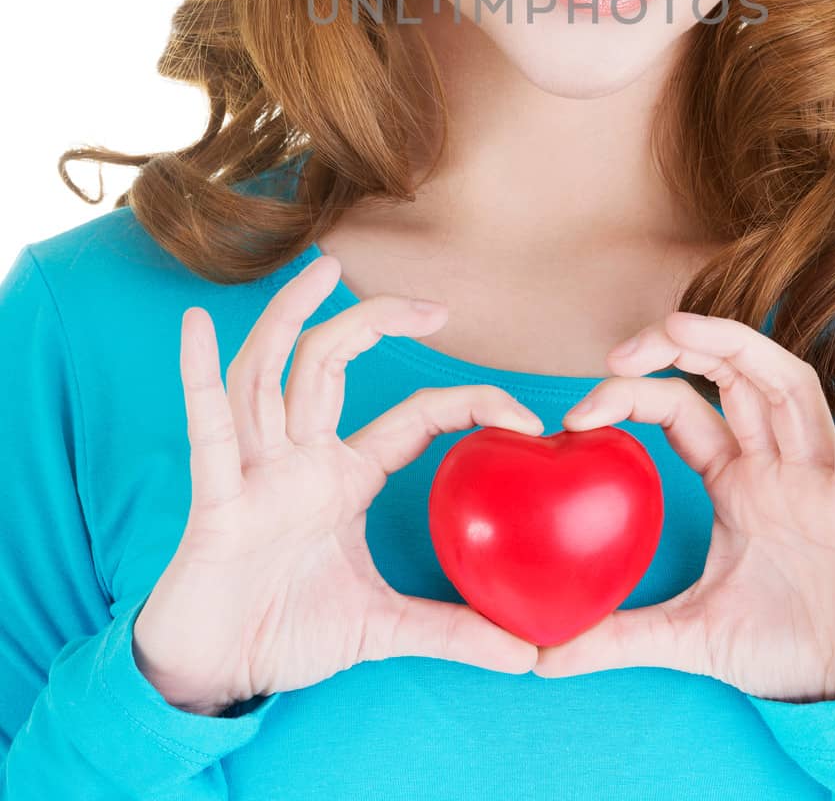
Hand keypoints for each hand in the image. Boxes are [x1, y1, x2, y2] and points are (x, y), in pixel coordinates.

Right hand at [133, 256, 541, 713]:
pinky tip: (198, 326)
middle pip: (332, 362)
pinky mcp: (217, 499)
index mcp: (343, 475)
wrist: (213, 674)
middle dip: (376, 319)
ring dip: (290, 317)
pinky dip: (198, 376)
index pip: (414, 416)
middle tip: (436, 304)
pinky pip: (208, 430)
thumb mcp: (382, 629)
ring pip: (269, 372)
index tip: (525, 415)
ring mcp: (254, 470)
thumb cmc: (284, 632)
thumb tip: (527, 657)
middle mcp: (298, 457)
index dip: (468, 404)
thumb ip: (450, 632)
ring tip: (323, 268)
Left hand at [532, 295, 834, 702]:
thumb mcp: (687, 636)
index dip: (631, 396)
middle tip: (618, 352)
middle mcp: (778, 463)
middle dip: (677, 347)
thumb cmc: (785, 649)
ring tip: (680, 326)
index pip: (679, 411)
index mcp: (738, 481)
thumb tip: (541, 659)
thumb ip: (617, 637)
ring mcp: (821, 473)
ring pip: (783, 381)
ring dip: (734, 345)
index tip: (575, 417)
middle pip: (729, 374)